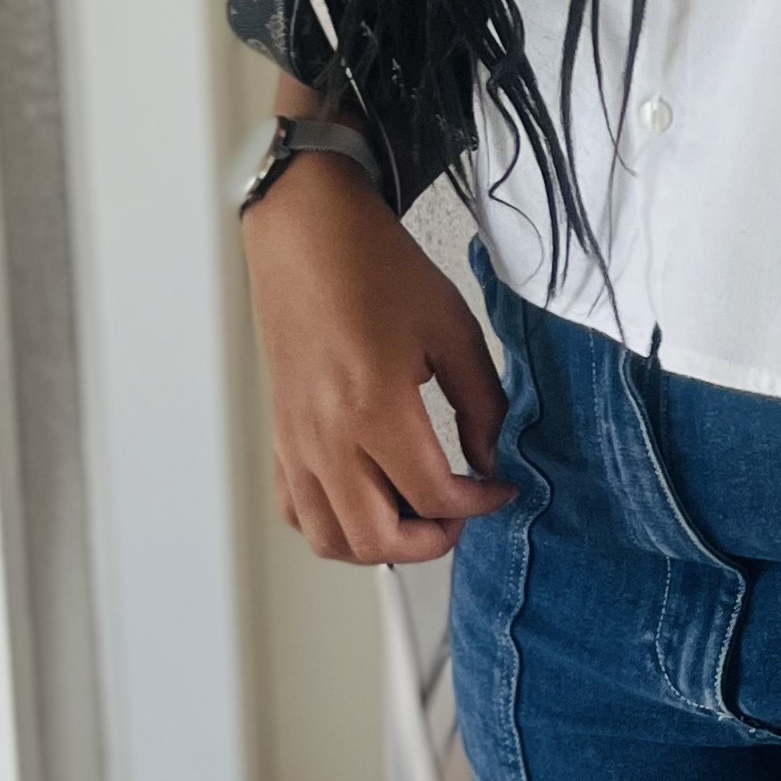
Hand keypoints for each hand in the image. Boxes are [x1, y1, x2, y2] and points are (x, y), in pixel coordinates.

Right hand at [241, 155, 510, 564]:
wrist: (308, 236)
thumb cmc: (378, 272)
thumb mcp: (453, 330)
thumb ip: (482, 404)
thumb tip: (492, 460)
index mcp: (373, 407)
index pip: (434, 495)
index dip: (479, 503)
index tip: (500, 487)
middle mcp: (325, 437)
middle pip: (377, 538)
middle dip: (432, 541)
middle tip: (461, 513)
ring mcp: (295, 443)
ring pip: (331, 539)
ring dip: (380, 544)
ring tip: (418, 513)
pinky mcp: (280, 438)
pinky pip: (297, 512)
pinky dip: (334, 526)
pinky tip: (370, 500)